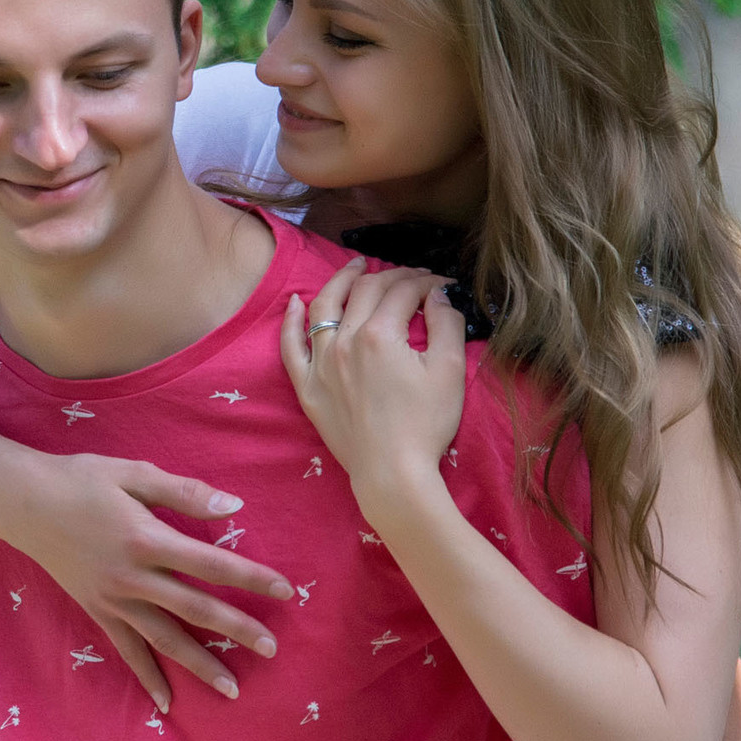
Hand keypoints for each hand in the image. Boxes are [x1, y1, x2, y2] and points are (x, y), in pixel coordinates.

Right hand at [2, 453, 298, 712]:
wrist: (22, 503)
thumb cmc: (81, 480)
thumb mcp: (134, 473)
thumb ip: (184, 493)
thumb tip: (234, 507)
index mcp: (147, 538)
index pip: (211, 564)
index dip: (250, 578)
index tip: (284, 591)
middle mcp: (133, 577)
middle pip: (195, 609)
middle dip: (236, 629)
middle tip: (271, 649)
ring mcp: (113, 599)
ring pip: (164, 638)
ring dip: (199, 664)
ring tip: (232, 688)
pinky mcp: (96, 611)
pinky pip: (126, 649)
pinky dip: (146, 676)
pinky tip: (166, 702)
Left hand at [280, 263, 467, 528]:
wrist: (393, 474)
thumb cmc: (426, 425)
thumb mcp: (450, 371)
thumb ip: (446, 324)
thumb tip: (439, 294)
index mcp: (381, 334)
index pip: (403, 291)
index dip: (426, 282)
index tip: (442, 286)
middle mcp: (345, 341)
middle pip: (366, 291)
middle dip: (393, 276)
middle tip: (412, 277)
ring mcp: (322, 364)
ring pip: (325, 307)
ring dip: (341, 280)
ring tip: (356, 266)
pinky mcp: (308, 387)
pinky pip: (290, 347)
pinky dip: (291, 321)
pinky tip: (295, 302)